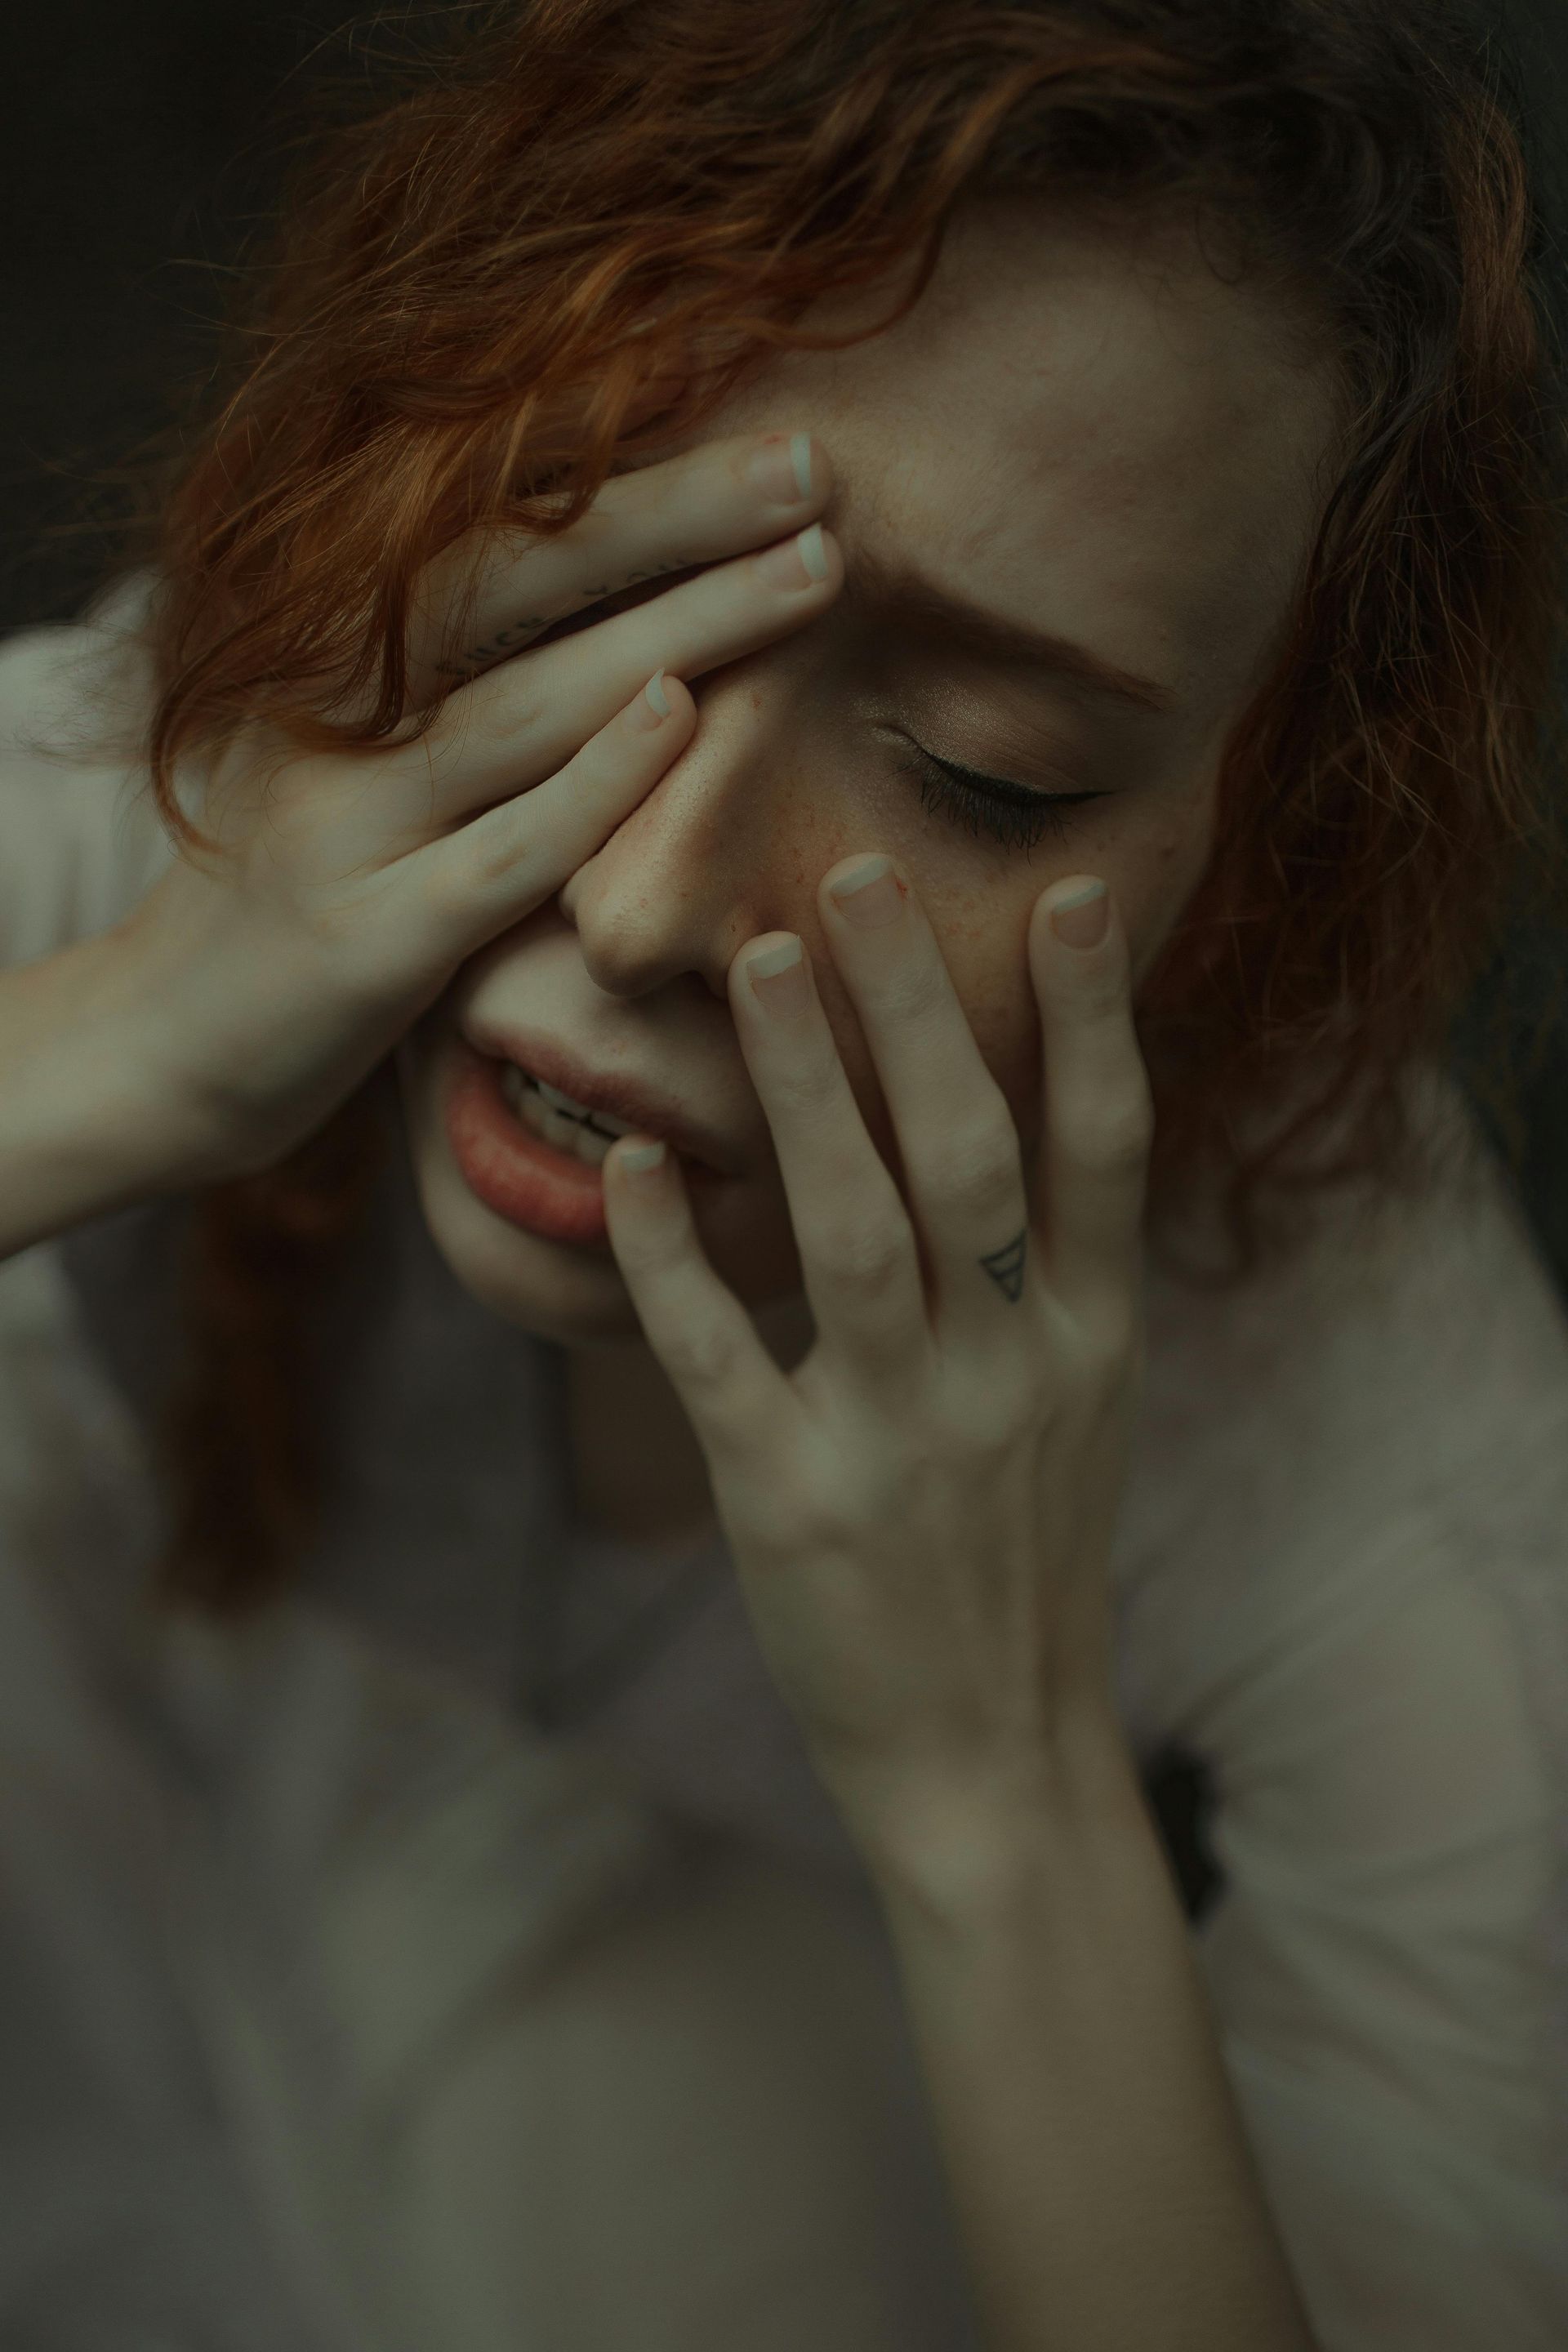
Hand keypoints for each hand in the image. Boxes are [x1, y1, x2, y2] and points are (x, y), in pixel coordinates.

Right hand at [115, 429, 839, 1178]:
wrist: (151, 1053)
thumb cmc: (294, 900)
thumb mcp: (356, 762)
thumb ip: (462, 693)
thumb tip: (636, 628)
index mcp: (330, 654)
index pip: (486, 527)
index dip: (610, 458)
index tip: (739, 394)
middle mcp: (329, 714)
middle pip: (514, 580)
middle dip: (672, 511)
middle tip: (810, 457)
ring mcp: (344, 824)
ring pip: (526, 703)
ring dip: (677, 625)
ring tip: (810, 563)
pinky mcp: (368, 939)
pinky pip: (502, 851)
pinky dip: (595, 784)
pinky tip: (680, 714)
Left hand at [601, 855, 1153, 1880]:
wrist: (992, 1759)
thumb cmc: (1022, 1556)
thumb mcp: (1079, 1406)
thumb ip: (1051, 1271)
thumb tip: (1012, 1106)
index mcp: (1089, 1340)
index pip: (1104, 1151)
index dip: (1089, 1018)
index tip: (1064, 894)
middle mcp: (1009, 1374)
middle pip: (971, 1158)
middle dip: (915, 1010)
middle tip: (853, 872)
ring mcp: (903, 1439)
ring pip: (855, 1234)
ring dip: (805, 1091)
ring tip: (753, 961)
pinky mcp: (791, 1504)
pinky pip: (723, 1358)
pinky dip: (673, 1259)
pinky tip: (629, 1165)